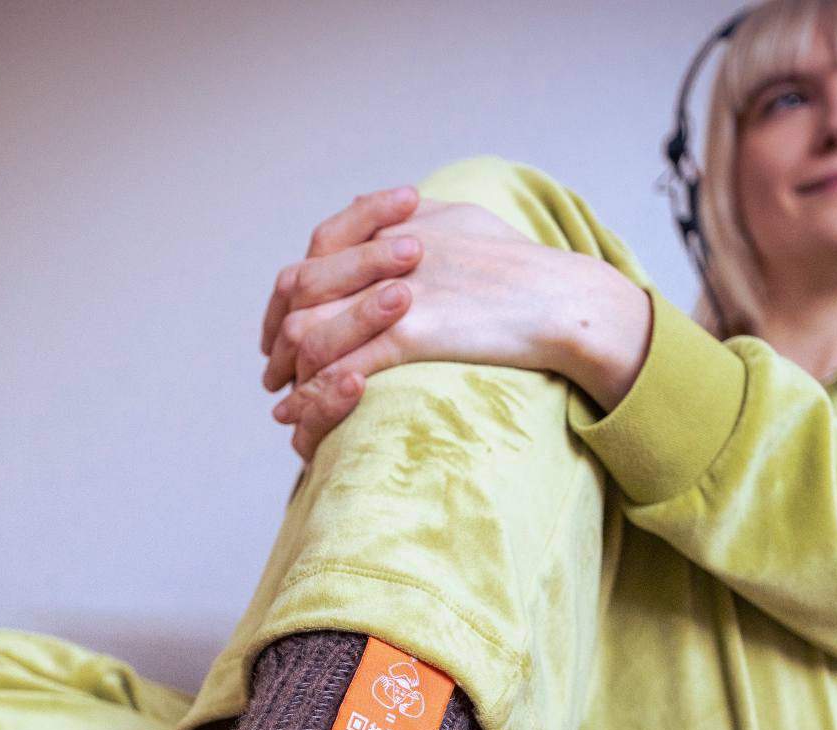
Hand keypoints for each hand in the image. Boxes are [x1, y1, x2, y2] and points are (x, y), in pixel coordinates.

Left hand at [260, 188, 564, 460]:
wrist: (562, 299)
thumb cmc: (521, 265)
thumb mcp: (462, 218)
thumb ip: (412, 215)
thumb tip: (370, 208)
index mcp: (393, 226)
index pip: (318, 250)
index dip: (291, 289)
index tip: (282, 320)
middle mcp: (385, 253)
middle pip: (301, 290)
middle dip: (278, 334)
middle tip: (274, 370)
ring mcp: (395, 293)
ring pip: (310, 330)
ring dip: (290, 369)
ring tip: (283, 400)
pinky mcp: (412, 332)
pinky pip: (343, 366)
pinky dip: (313, 394)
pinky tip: (300, 416)